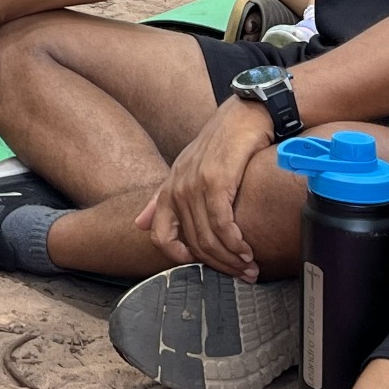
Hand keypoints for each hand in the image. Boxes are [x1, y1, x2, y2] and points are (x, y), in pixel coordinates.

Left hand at [137, 99, 276, 278]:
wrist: (244, 114)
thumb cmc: (221, 143)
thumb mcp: (188, 168)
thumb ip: (164, 198)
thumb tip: (139, 224)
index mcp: (170, 188)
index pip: (159, 235)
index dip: (176, 257)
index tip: (200, 267)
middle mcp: (178, 188)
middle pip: (192, 242)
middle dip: (218, 264)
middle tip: (242, 274)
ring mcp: (195, 184)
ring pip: (208, 237)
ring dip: (231, 258)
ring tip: (249, 267)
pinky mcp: (217, 180)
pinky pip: (222, 223)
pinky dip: (235, 242)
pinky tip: (247, 250)